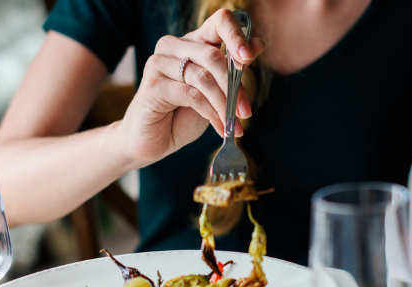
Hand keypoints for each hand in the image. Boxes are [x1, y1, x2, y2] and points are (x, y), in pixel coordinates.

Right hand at [118, 9, 264, 167]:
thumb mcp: (216, 90)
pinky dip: (210, 113)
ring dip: (224, 104)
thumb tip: (258, 44)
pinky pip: (191, 95)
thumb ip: (233, 69)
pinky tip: (220, 127)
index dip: (237, 36)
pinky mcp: (153, 85)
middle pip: (213, 56)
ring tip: (234, 124)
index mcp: (193, 42)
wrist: (155, 140)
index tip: (248, 58)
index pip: (219, 22)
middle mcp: (174, 46)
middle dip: (234, 87)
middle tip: (246, 112)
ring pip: (203, 78)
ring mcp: (159, 63)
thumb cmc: (185, 113)